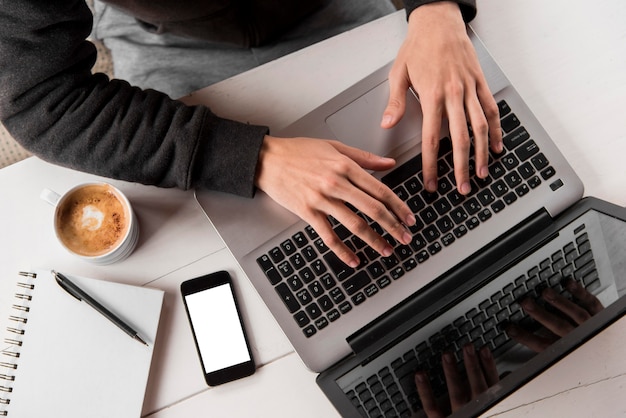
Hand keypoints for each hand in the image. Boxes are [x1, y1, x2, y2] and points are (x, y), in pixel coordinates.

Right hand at [255, 135, 415, 266]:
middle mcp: (336, 183)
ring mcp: (321, 199)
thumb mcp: (334, 146)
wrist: (267, 159)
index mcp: (345, 166)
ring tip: (386, 250)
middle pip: (373, 209)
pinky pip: (328, 236)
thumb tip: (389, 162)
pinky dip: (342, 251)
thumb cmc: (298, 151)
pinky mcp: (307, 212)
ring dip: (374, 240)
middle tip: (406, 238)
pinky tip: (354, 259)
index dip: (398, 206)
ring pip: (354, 224)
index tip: (408, 217)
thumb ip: (364, 157)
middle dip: (393, 226)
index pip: (380, 190)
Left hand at [382, 2, 501, 193]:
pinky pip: (491, 109)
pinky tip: (496, 145)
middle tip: (462, 188)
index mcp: (431, 95)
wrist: (439, 20)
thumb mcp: (398, 73)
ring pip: (480, 127)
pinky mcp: (480, 82)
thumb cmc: (418, 46)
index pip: (432, 139)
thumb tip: (387, 124)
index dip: (432, 165)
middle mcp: (453, 94)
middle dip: (461, 168)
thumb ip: (395, 102)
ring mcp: (469, 89)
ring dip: (482, 153)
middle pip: (460, 139)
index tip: (432, 183)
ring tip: (482, 173)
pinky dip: (496, 129)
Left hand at [415, 345, 498, 416]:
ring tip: (447, 354)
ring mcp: (458, 416)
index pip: (493, 386)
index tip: (485, 350)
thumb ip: (493, 394)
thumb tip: (498, 380)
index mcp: (489, 408)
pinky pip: (431, 407)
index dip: (489, 366)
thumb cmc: (477, 414)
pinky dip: (424, 390)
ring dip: (452, 372)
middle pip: (476, 386)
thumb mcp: (491, 407)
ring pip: (456, 393)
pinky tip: (420, 375)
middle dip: (472, 365)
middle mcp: (475, 411)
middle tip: (467, 347)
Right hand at [506, 279, 604, 351]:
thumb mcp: (561, 356)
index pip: (542, 345)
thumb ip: (543, 351)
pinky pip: (591, 302)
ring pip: (576, 314)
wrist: (612, 355)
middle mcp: (579, 337)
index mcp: (566, 349)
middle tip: (525, 302)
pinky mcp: (600, 314)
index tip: (510, 327)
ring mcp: (591, 325)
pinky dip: (580, 292)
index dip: (524, 337)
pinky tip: (568, 283)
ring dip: (560, 302)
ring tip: (545, 292)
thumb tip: (519, 347)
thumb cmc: (582, 351)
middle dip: (540, 314)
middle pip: (558, 326)